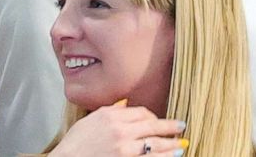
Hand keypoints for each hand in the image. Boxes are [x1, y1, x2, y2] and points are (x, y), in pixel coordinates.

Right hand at [48, 100, 186, 156]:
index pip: (141, 112)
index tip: (159, 120)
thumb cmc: (74, 144)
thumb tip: (126, 104)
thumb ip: (111, 112)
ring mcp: (124, 150)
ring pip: (154, 145)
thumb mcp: (90, 120)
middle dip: (169, 127)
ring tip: (181, 145)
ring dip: (171, 145)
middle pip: (152, 126)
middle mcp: (120, 132)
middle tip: (181, 126)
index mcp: (111, 117)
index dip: (153, 116)